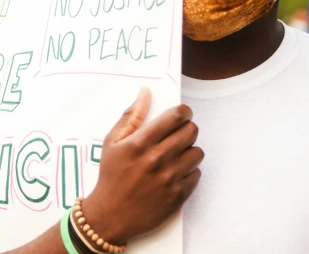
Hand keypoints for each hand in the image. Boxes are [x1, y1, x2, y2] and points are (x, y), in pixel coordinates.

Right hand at [80, 88, 202, 244]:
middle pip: (191, 132)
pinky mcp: (178, 196)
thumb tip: (146, 92)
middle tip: (179, 134)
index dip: (184, 111)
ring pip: (197, 153)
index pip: (175, 117)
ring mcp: (169, 178)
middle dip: (188, 129)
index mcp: (140, 143)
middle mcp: (157, 159)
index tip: (182, 114)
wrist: (110, 216)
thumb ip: (131, 116)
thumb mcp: (112, 142)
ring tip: (177, 155)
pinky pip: (197, 174)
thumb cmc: (111, 175)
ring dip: (190, 151)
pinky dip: (189, 172)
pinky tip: (176, 173)